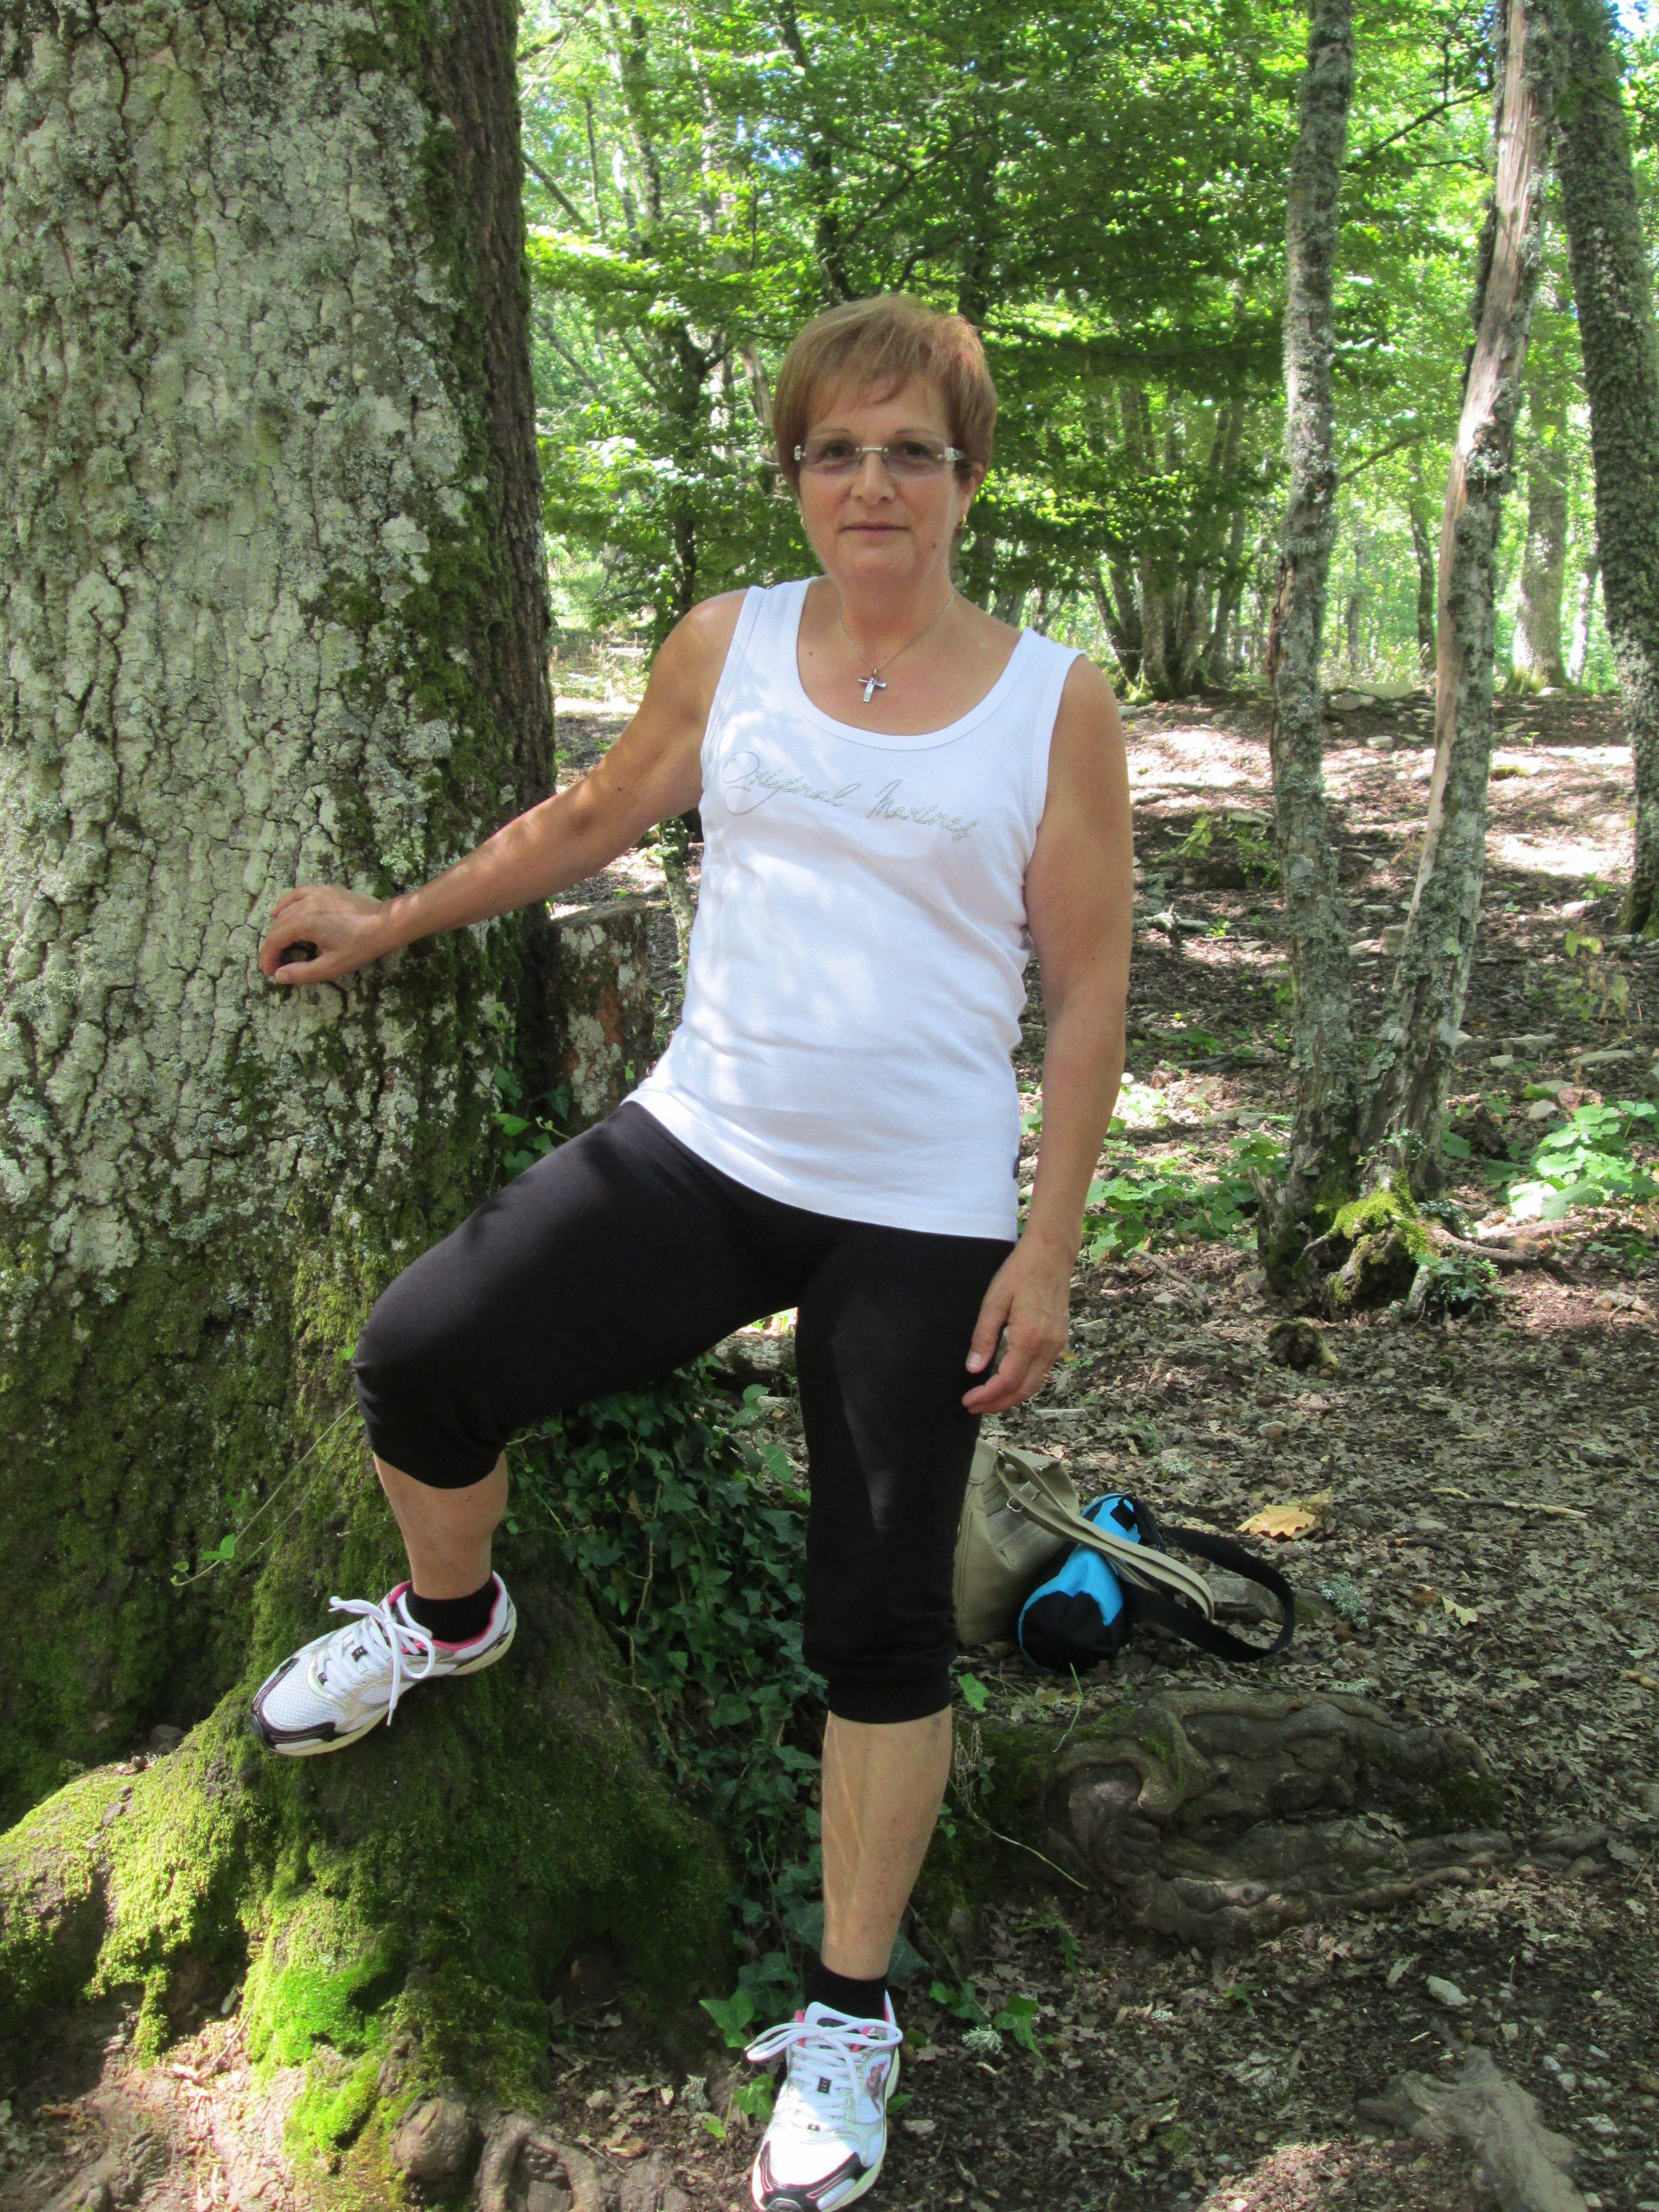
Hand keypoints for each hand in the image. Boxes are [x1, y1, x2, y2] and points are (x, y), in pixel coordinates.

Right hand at [258, 886, 389, 985]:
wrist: (386, 922)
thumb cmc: (361, 946)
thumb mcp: (332, 966)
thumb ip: (303, 972)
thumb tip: (279, 975)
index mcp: (303, 922)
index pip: (275, 940)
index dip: (268, 958)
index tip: (269, 972)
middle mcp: (305, 904)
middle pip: (278, 926)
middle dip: (272, 946)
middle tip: (273, 965)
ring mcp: (315, 893)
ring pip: (286, 910)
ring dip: (278, 928)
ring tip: (277, 946)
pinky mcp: (325, 890)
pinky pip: (297, 895)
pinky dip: (285, 904)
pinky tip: (279, 912)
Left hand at [961, 1240, 1070, 1415]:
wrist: (1052, 1254)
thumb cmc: (1020, 1272)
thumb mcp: (994, 1301)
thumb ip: (984, 1337)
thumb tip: (973, 1368)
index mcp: (1029, 1337)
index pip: (1007, 1380)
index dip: (987, 1396)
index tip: (968, 1400)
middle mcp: (1048, 1346)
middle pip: (1024, 1390)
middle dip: (998, 1404)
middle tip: (974, 1407)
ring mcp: (1058, 1344)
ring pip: (1036, 1385)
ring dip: (1012, 1397)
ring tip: (988, 1400)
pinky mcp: (1060, 1340)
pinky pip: (1043, 1372)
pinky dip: (1024, 1384)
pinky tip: (1008, 1382)